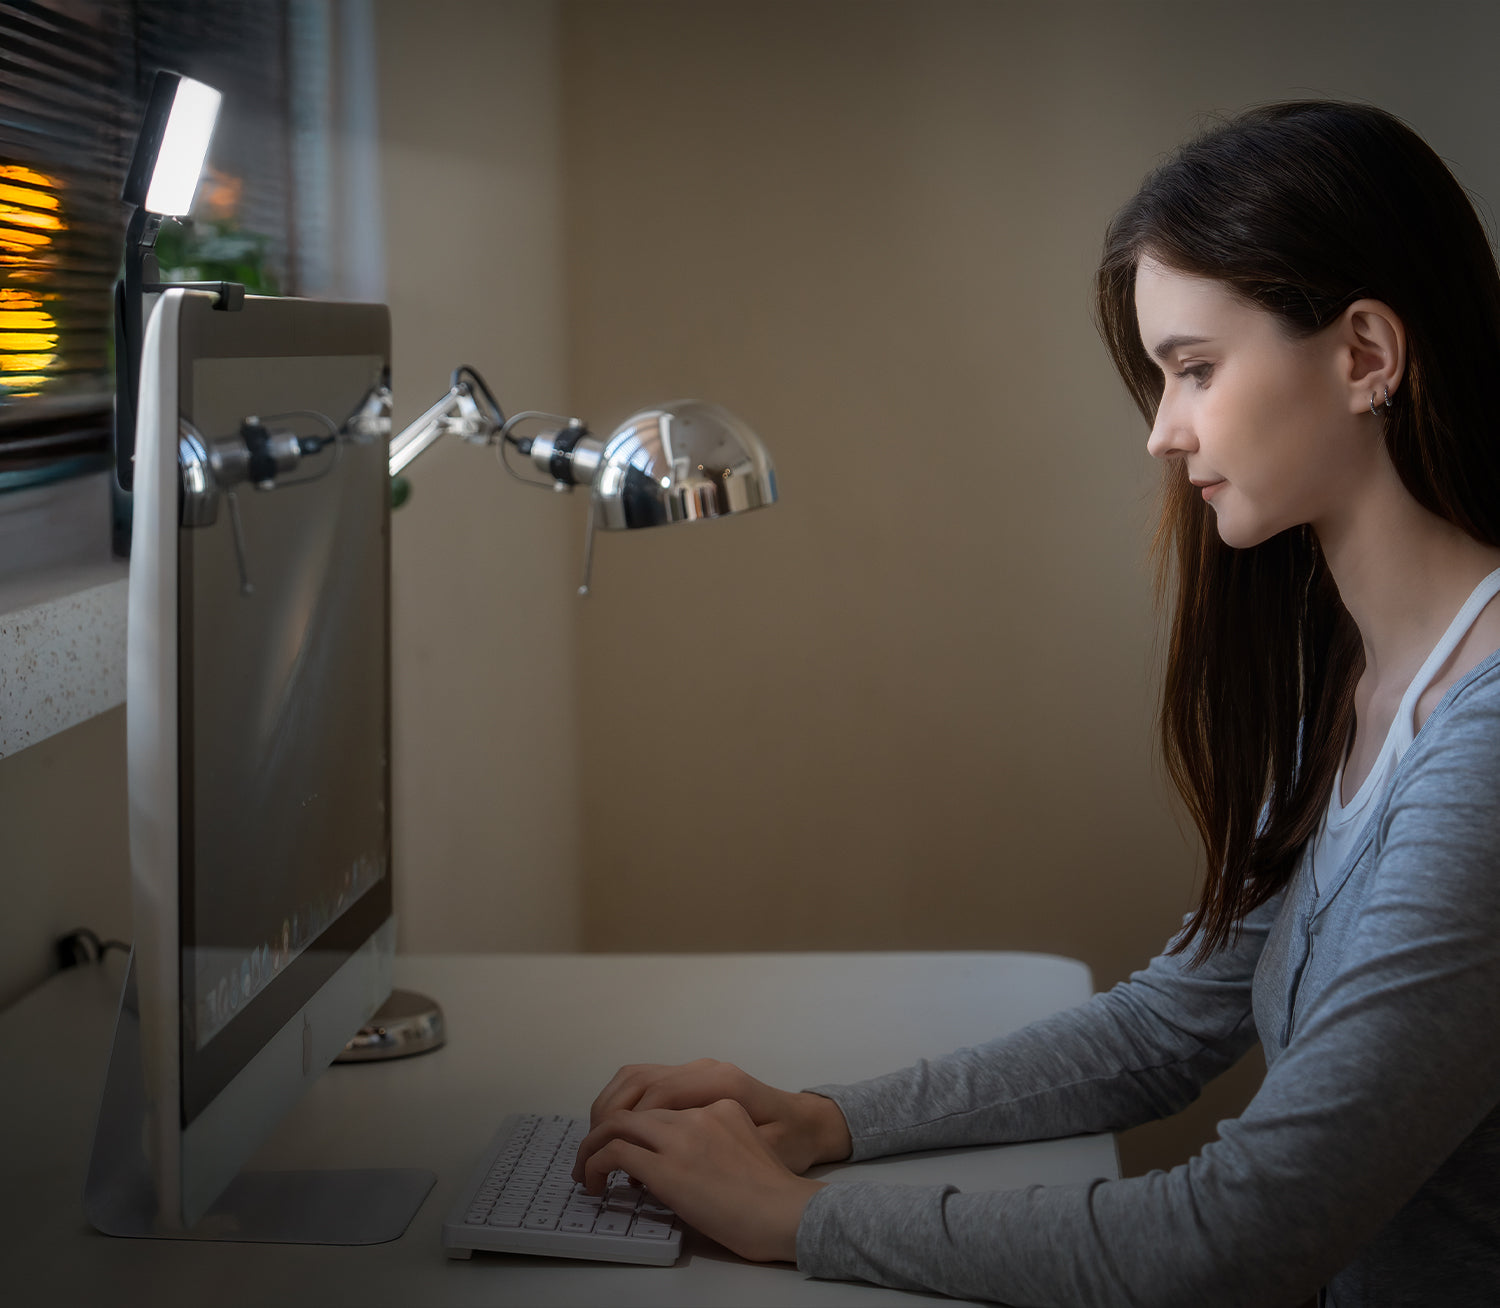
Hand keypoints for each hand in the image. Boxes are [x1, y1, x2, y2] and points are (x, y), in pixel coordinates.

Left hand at [572, 1098, 826, 1262]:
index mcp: (720, 1103)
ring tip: (586, 1173)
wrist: (788, 1213)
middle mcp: (697, 1111)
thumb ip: (716, 1138)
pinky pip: (615, 1152)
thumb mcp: (748, 1146)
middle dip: (603, 1127)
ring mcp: (682, 1137)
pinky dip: (596, 1165)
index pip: (661, 1100)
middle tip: (592, 1156)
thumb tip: (680, 1161)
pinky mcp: (668, 1167)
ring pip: (616, 1123)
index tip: (624, 1145)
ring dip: (592, 1146)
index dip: (635, 1120)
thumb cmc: (775, 1194)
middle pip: (632, 1102)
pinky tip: (597, 1184)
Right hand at [585, 1058, 851, 1173]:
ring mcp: (700, 1069)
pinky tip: (622, 1134)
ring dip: (610, 1108)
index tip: (600, 1166)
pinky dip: (626, 1103)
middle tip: (587, 1159)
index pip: (652, 1098)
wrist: (812, 1126)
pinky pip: (649, 1081)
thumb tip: (646, 1166)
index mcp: (719, 1084)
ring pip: (637, 1076)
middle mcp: (705, 1069)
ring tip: (598, 1147)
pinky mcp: (696, 1077)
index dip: (619, 1131)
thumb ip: (700, 1157)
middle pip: (637, 1080)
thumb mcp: (753, 1156)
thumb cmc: (791, 1146)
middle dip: (605, 1118)